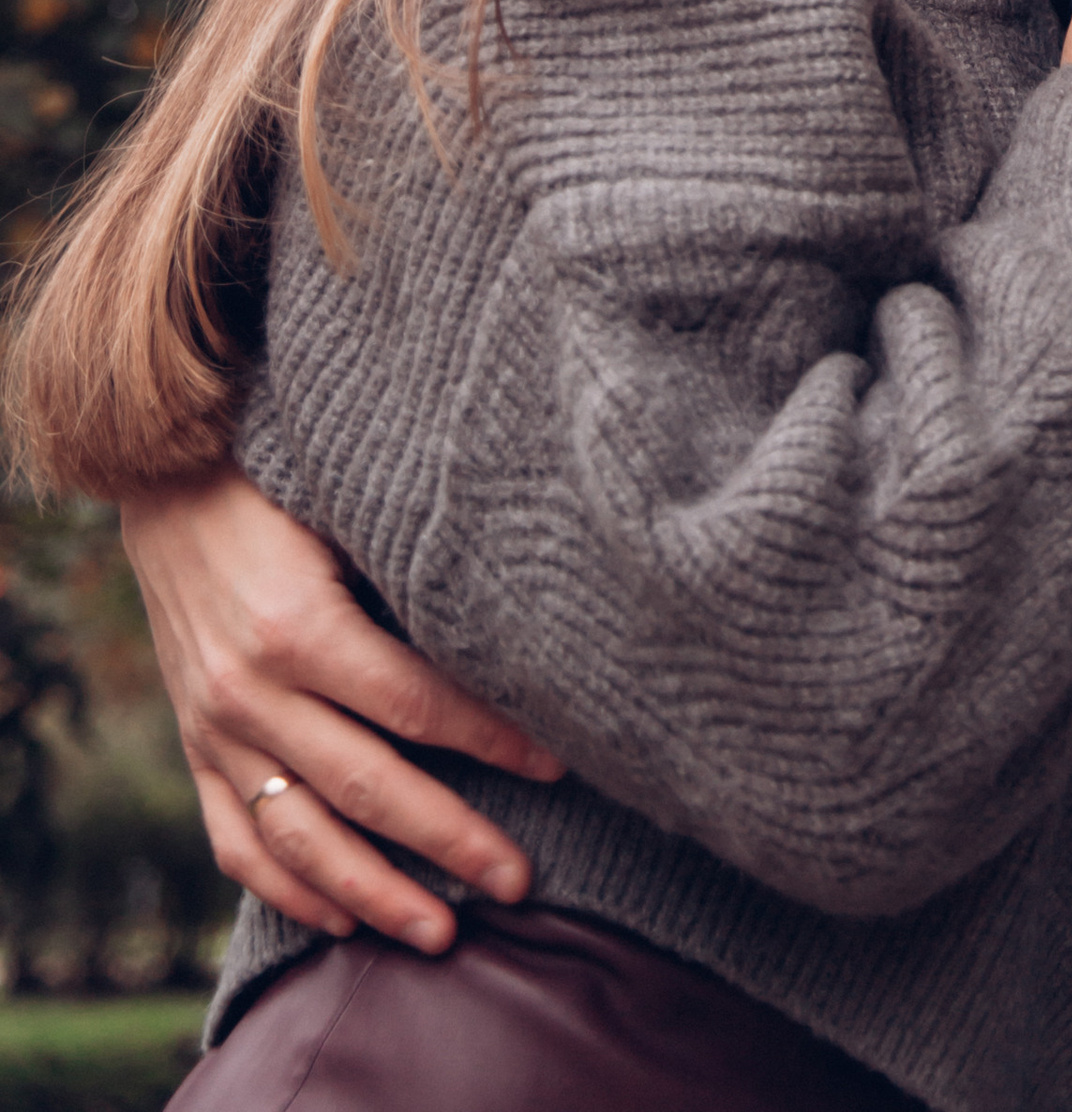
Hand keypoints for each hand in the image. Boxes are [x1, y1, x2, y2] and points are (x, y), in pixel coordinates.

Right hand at [122, 467, 565, 952]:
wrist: (166, 484)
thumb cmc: (283, 485)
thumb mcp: (347, 516)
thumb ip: (410, 579)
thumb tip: (513, 633)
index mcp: (301, 625)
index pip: (415, 704)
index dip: (492, 738)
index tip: (557, 765)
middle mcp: (251, 691)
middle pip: (369, 787)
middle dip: (450, 840)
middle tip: (519, 882)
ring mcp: (215, 731)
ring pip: (301, 838)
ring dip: (374, 895)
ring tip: (442, 934)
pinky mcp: (192, 750)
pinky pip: (236, 842)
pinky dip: (288, 890)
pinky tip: (340, 919)